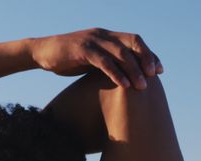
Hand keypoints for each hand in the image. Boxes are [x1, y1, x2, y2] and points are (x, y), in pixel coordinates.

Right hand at [30, 28, 162, 89]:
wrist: (41, 52)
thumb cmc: (66, 59)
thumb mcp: (89, 59)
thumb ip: (105, 62)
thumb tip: (121, 77)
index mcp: (107, 36)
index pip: (135, 41)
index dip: (149, 54)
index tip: (159, 70)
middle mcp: (103, 35)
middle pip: (133, 44)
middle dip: (146, 60)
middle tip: (154, 77)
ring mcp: (93, 41)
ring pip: (120, 53)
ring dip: (134, 70)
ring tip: (142, 86)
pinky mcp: (82, 50)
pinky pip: (104, 62)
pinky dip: (116, 73)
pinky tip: (124, 85)